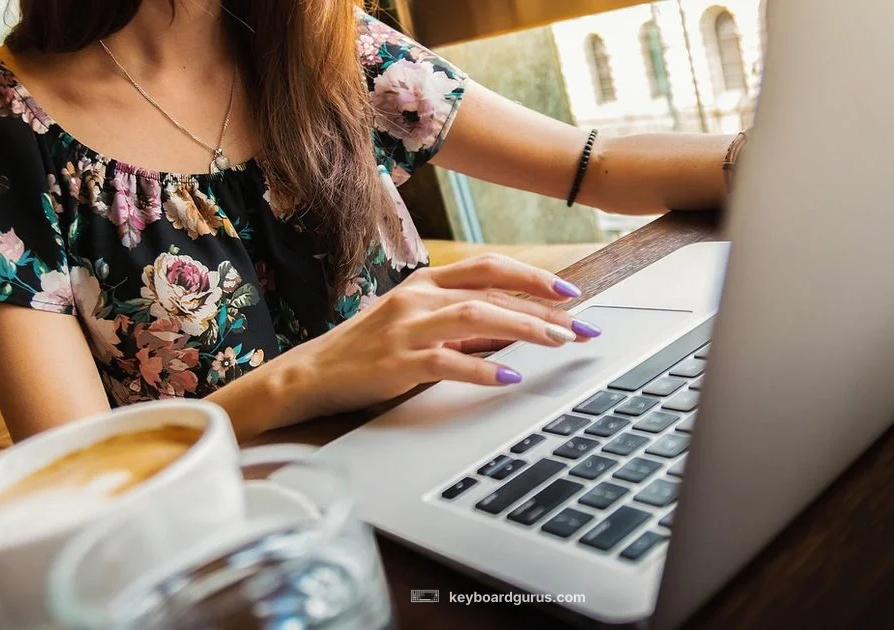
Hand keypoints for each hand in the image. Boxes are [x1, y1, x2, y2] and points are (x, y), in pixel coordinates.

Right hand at [283, 254, 602, 419]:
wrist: (311, 374)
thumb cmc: (369, 350)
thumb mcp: (416, 324)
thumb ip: (460, 322)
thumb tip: (515, 327)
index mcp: (425, 283)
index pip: (489, 268)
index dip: (533, 277)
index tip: (571, 293)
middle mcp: (418, 297)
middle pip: (492, 291)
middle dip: (544, 308)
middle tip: (582, 327)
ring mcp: (406, 328)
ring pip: (476, 317)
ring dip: (524, 328)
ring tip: (558, 342)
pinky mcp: (396, 363)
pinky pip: (447, 361)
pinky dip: (482, 368)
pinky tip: (509, 376)